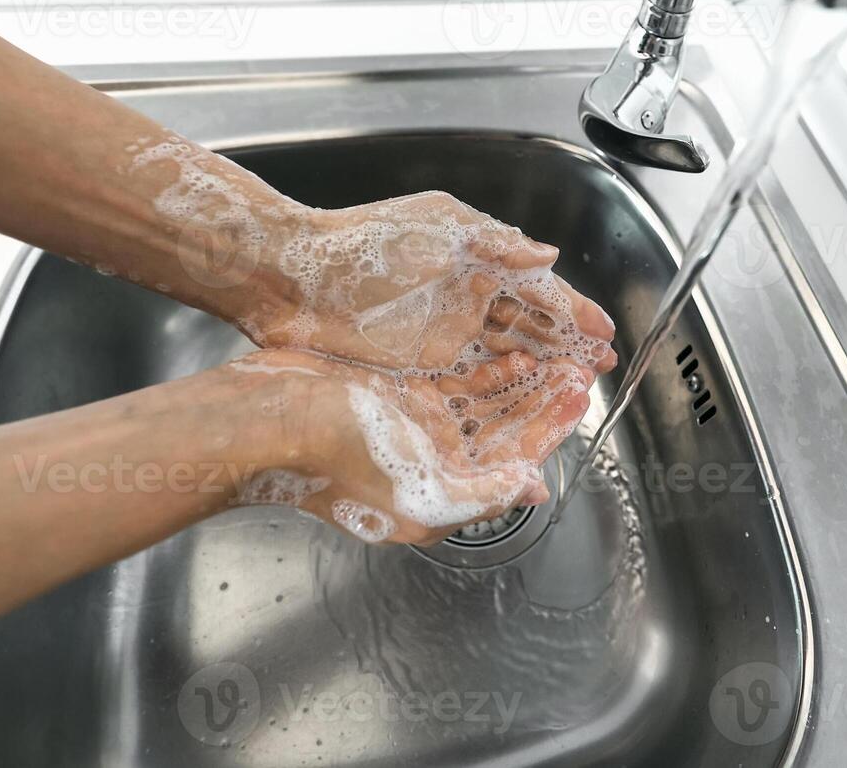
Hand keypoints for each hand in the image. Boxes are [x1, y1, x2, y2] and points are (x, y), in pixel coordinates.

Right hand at [224, 348, 592, 545]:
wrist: (266, 420)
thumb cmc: (334, 457)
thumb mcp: (420, 492)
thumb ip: (483, 494)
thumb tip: (533, 490)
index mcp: (444, 493)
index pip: (516, 460)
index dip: (551, 429)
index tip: (580, 398)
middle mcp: (435, 462)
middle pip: (506, 430)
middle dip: (544, 402)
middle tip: (580, 370)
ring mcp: (416, 427)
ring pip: (486, 404)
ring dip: (522, 384)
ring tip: (558, 359)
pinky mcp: (398, 396)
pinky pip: (455, 383)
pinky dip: (486, 371)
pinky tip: (511, 353)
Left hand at [244, 191, 617, 376]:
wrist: (291, 277)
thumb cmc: (363, 243)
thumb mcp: (438, 229)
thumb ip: (496, 244)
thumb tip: (547, 254)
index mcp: (474, 263)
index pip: (536, 292)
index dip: (572, 312)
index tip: (604, 331)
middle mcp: (463, 303)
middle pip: (528, 330)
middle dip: (567, 347)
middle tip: (601, 366)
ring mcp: (441, 339)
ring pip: (505, 359)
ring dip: (540, 372)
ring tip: (573, 389)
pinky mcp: (417, 370)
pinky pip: (470, 385)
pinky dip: (499, 392)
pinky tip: (522, 401)